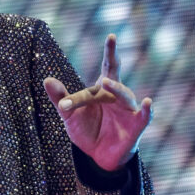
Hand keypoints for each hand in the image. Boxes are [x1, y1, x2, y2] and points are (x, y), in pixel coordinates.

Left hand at [43, 34, 152, 171]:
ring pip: (125, 95)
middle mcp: (116, 95)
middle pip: (114, 74)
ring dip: (116, 89)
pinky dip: (147, 110)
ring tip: (106, 84)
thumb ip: (60, 97)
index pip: (103, 69)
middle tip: (111, 38)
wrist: (97, 156)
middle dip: (113, 56)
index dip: (104, 58)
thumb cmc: (86, 130)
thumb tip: (47, 79)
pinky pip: (144, 116)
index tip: (97, 56)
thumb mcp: (69, 114)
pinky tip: (148, 103)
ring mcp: (127, 110)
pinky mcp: (135, 126)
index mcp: (101, 89)